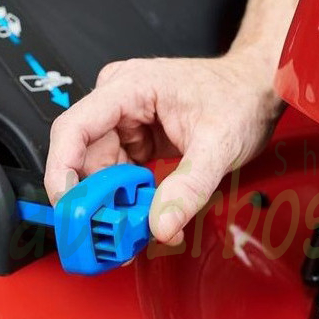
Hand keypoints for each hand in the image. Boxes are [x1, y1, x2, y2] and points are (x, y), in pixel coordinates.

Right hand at [44, 47, 283, 244]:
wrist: (256, 88)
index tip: (68, 207)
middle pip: (82, 154)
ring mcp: (123, 118)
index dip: (62, 170)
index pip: (73, 127)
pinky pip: (115, 172)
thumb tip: (160, 226)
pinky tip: (144, 212)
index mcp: (129, 86)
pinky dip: (126, 197)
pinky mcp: (132, 136)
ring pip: (97, 168)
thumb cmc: (239, 98)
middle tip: (112, 232)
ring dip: (112, 202)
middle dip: (94, 198)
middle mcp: (118, 98)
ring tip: (137, 226)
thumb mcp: (219, 146)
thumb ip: (189, 188)